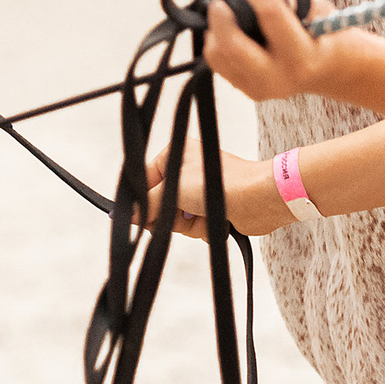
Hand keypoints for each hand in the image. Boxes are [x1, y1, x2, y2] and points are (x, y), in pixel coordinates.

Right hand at [137, 144, 290, 240]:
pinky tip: (217, 221)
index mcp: (175, 155)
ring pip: (177, 219)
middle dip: (172, 216)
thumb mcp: (174, 190)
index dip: (143, 202)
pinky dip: (204, 228)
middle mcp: (186, 170)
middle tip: (183, 214)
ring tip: (205, 215)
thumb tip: (128, 215)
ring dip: (190, 224)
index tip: (138, 219)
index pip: (146, 182)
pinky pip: (195, 227)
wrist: (257, 198)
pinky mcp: (212, 208)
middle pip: (161, 205)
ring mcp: (200, 191)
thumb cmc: (218, 183)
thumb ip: (148, 204)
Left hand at [203, 0, 344, 101]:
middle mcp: (280, 76)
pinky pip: (219, 65)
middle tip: (219, 0)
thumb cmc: (327, 35)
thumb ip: (295, 0)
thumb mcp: (320, 11)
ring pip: (220, 57)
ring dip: (215, 31)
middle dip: (221, 19)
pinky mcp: (248, 90)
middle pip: (234, 47)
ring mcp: (261, 88)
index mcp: (303, 56)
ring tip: (224, 13)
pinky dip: (216, 43)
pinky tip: (226, 30)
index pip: (271, 15)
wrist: (331, 71)